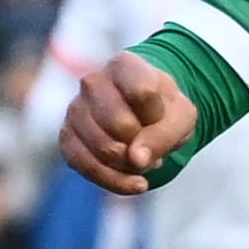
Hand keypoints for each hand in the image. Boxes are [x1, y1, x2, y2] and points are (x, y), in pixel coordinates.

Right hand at [60, 51, 196, 196]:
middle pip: (119, 124)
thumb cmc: (163, 110)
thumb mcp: (181, 117)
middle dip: (142, 144)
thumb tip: (136, 159)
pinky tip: (136, 183)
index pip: (142, 93)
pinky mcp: (67, 136)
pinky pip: (83, 165)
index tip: (161, 117)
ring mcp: (75, 109)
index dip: (157, 116)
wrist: (145, 115)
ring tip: (143, 159)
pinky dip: (114, 180)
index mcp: (124, 65)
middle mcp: (93, 82)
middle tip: (152, 144)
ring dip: (130, 165)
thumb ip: (165, 134)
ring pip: (101, 147)